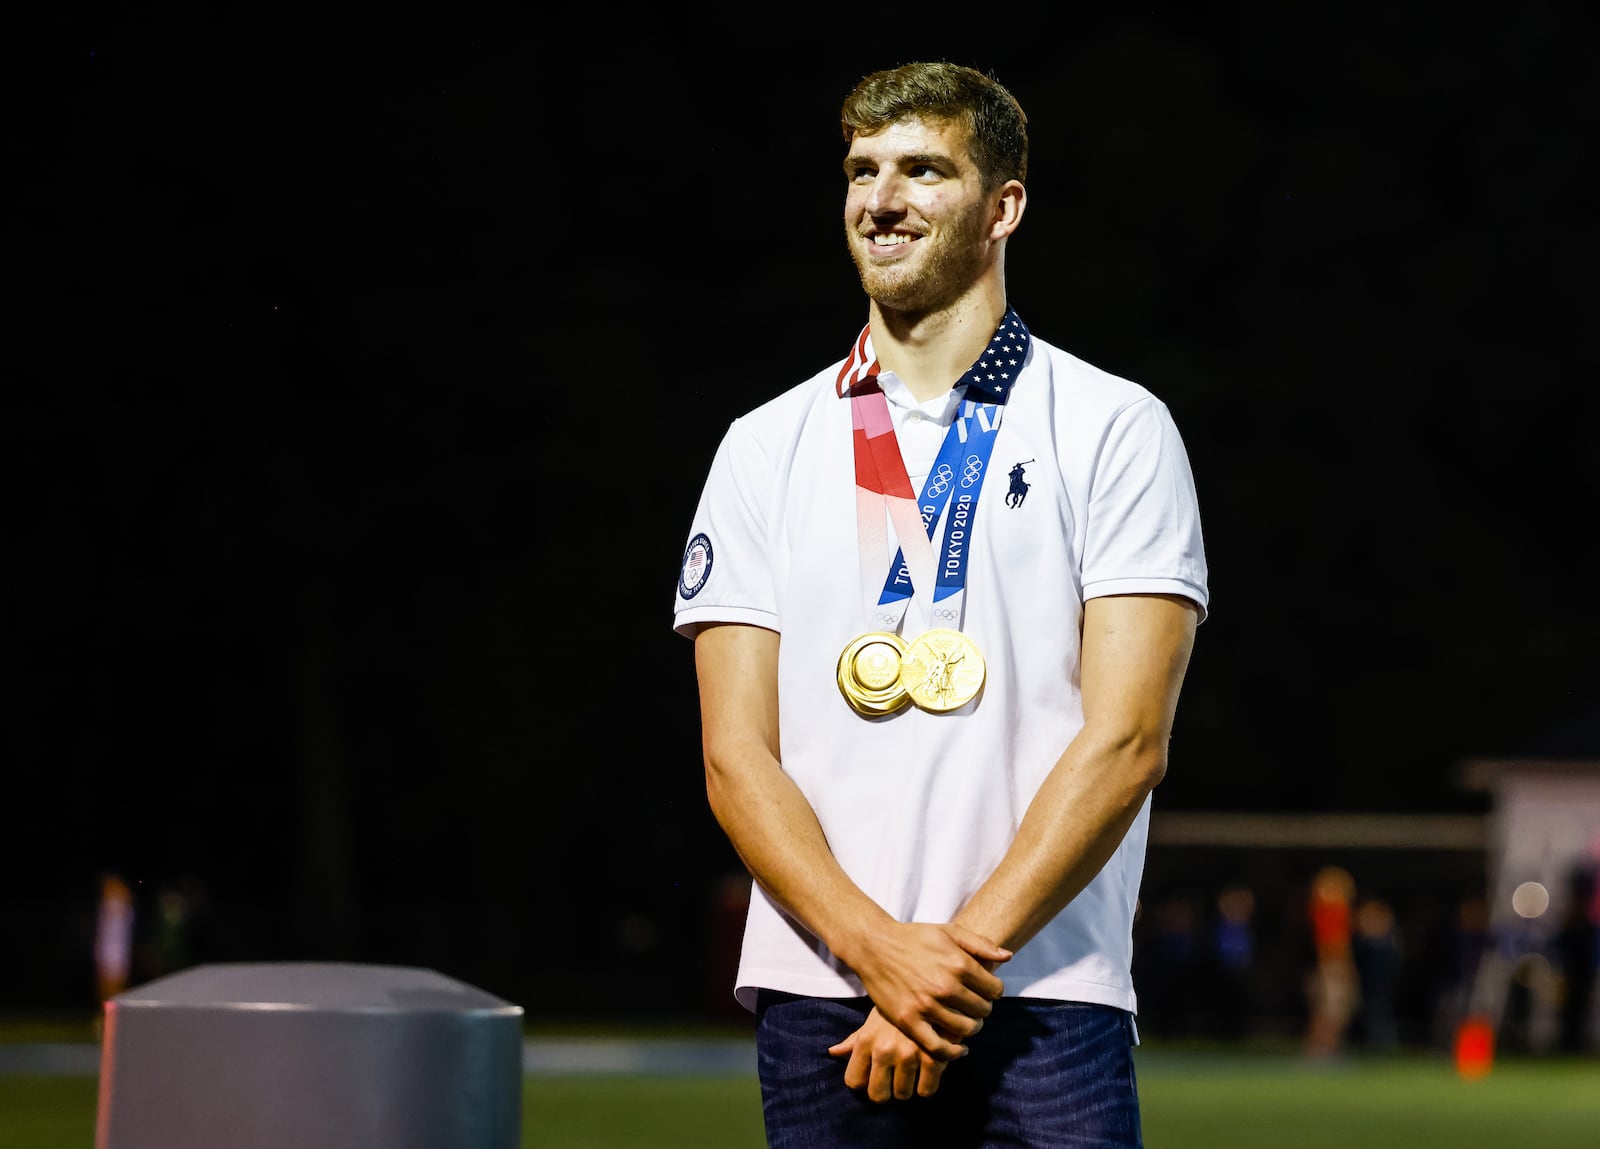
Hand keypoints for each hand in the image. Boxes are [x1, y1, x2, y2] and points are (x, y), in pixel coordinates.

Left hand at [828, 1006, 951, 1100]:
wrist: (932, 989)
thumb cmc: (899, 1006)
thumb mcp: (874, 1019)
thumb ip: (854, 1040)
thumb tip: (832, 1052)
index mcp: (866, 1040)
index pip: (854, 1082)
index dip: (864, 1083)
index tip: (874, 1078)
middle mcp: (884, 1050)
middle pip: (878, 1095)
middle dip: (886, 1091)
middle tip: (894, 1080)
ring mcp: (908, 1055)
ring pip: (903, 1095)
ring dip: (908, 1087)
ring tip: (913, 1071)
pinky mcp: (933, 1058)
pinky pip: (926, 1091)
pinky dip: (928, 1085)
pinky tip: (929, 1070)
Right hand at [849, 922, 1008, 1060]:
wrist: (875, 946)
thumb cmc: (914, 937)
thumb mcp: (949, 931)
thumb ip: (980, 943)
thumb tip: (1007, 956)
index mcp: (958, 963)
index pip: (994, 990)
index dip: (993, 991)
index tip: (985, 991)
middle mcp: (944, 986)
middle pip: (983, 1010)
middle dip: (982, 1008)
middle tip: (973, 1006)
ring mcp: (926, 1006)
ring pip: (966, 1030)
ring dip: (971, 1028)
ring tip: (966, 1021)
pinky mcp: (909, 1021)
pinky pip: (939, 1047)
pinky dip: (954, 1052)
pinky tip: (959, 1048)